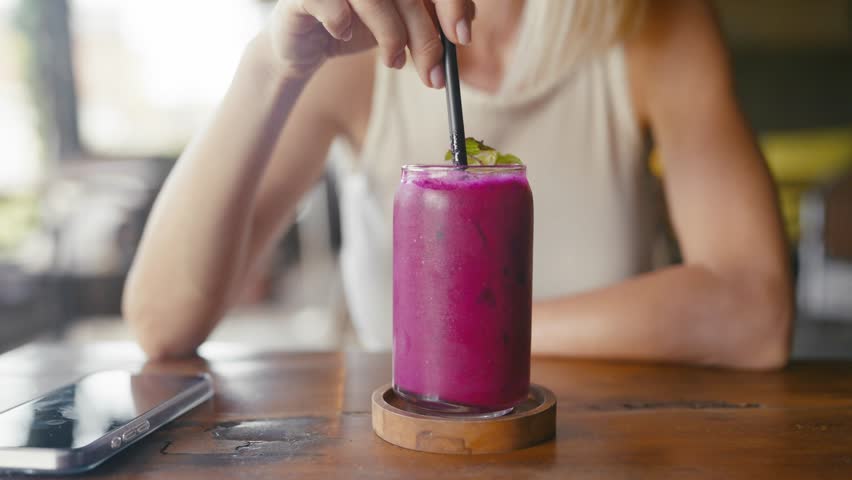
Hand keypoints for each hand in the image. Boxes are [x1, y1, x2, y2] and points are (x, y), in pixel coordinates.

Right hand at [267, 0, 474, 86]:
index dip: (452, 4)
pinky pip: (333, 6)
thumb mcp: (400, 24)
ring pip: (377, 0)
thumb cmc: (357, 27)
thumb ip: (431, 19)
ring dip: (391, 37)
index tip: (461, 38)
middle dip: (426, 39)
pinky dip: (341, 23)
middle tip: (434, 76)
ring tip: (392, 62)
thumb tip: (465, 25)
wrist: (304, 45)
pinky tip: (342, 34)